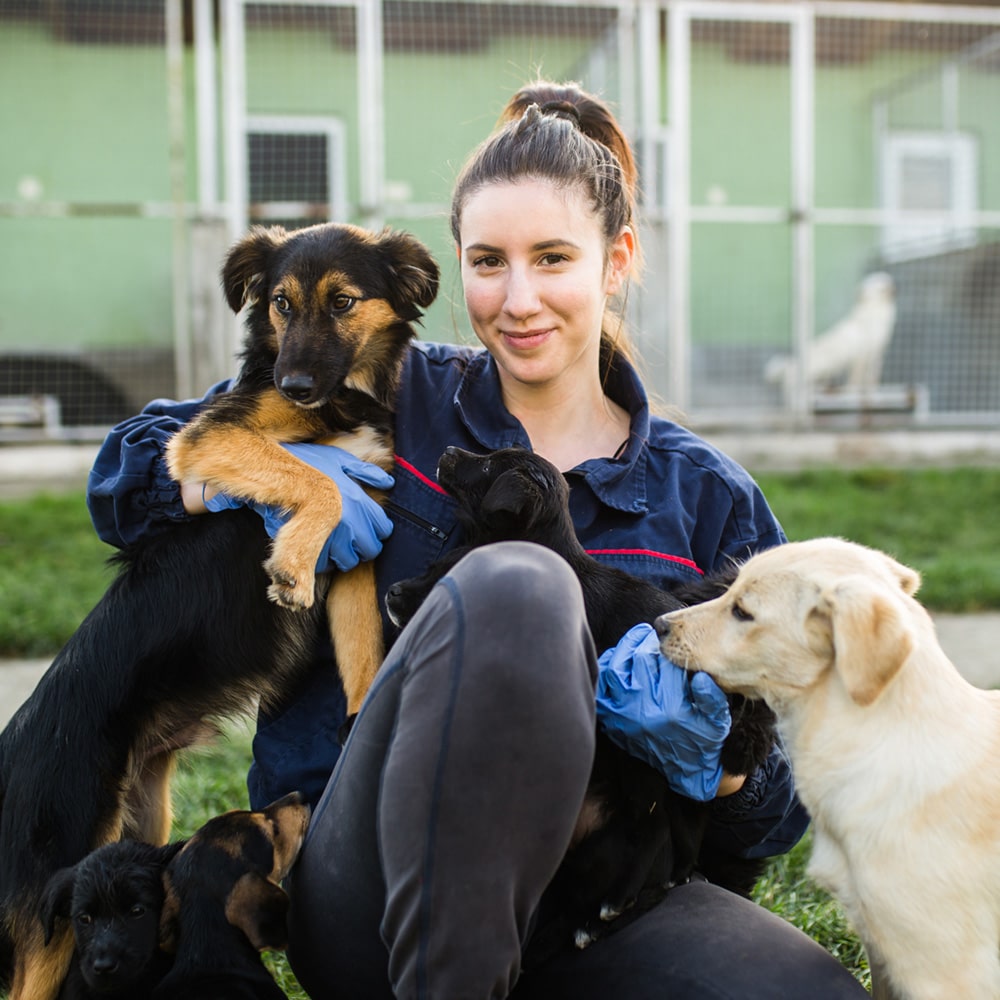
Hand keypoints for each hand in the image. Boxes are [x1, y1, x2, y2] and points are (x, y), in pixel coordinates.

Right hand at [204, 442, 393, 571]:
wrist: (272, 472)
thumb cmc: (307, 463)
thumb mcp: (340, 459)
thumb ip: (366, 472)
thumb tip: (388, 483)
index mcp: (360, 501)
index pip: (383, 531)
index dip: (375, 532)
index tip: (364, 529)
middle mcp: (349, 520)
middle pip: (368, 550)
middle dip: (359, 547)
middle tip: (346, 540)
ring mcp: (330, 535)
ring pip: (347, 561)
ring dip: (340, 555)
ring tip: (328, 544)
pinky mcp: (310, 547)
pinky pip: (324, 565)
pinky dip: (321, 561)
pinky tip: (314, 547)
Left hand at [595, 623, 730, 800]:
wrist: (683, 772)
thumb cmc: (703, 742)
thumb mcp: (718, 723)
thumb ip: (713, 698)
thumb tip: (700, 676)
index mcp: (672, 709)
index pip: (667, 662)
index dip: (670, 645)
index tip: (672, 639)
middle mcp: (644, 711)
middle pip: (640, 659)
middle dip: (648, 642)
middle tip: (655, 635)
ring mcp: (623, 716)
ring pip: (615, 668)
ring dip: (625, 649)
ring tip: (638, 640)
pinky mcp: (612, 720)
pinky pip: (602, 687)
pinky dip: (607, 668)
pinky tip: (620, 658)